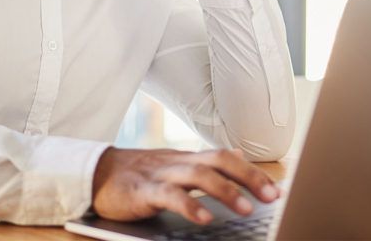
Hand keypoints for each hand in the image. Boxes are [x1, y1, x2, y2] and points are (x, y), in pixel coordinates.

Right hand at [91, 147, 280, 224]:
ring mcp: (161, 175)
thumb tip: (238, 151)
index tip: (276, 190)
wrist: (95, 173)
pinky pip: (169, 196)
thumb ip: (207, 160)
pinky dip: (189, 205)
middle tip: (271, 196)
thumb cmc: (138, 173)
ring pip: (198, 175)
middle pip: (219, 161)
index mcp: (188, 158)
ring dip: (225, 191)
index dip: (252, 172)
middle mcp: (178, 162)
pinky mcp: (143, 191)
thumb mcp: (176, 164)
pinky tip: (205, 218)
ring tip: (246, 209)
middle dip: (248, 177)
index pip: (226, 157)